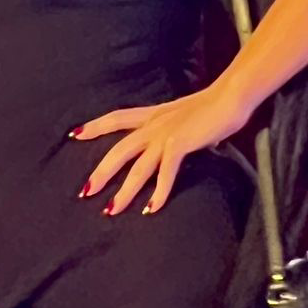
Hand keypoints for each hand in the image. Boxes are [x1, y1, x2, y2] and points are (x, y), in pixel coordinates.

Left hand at [71, 78, 250, 214]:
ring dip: (124, 190)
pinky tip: (151, 209)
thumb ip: (180, 132)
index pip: (117, 118)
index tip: (76, 134)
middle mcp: (154, 124)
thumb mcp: (188, 118)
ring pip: (137, 167)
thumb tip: (186, 145)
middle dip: (101, 171)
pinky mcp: (180, 143)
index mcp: (154, 115)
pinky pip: (165, 171)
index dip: (96, 126)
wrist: (231, 97)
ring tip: (111, 210)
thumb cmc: (216, 108)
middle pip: (119, 150)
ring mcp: (166, 134)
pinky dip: (158, 192)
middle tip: (85, 192)